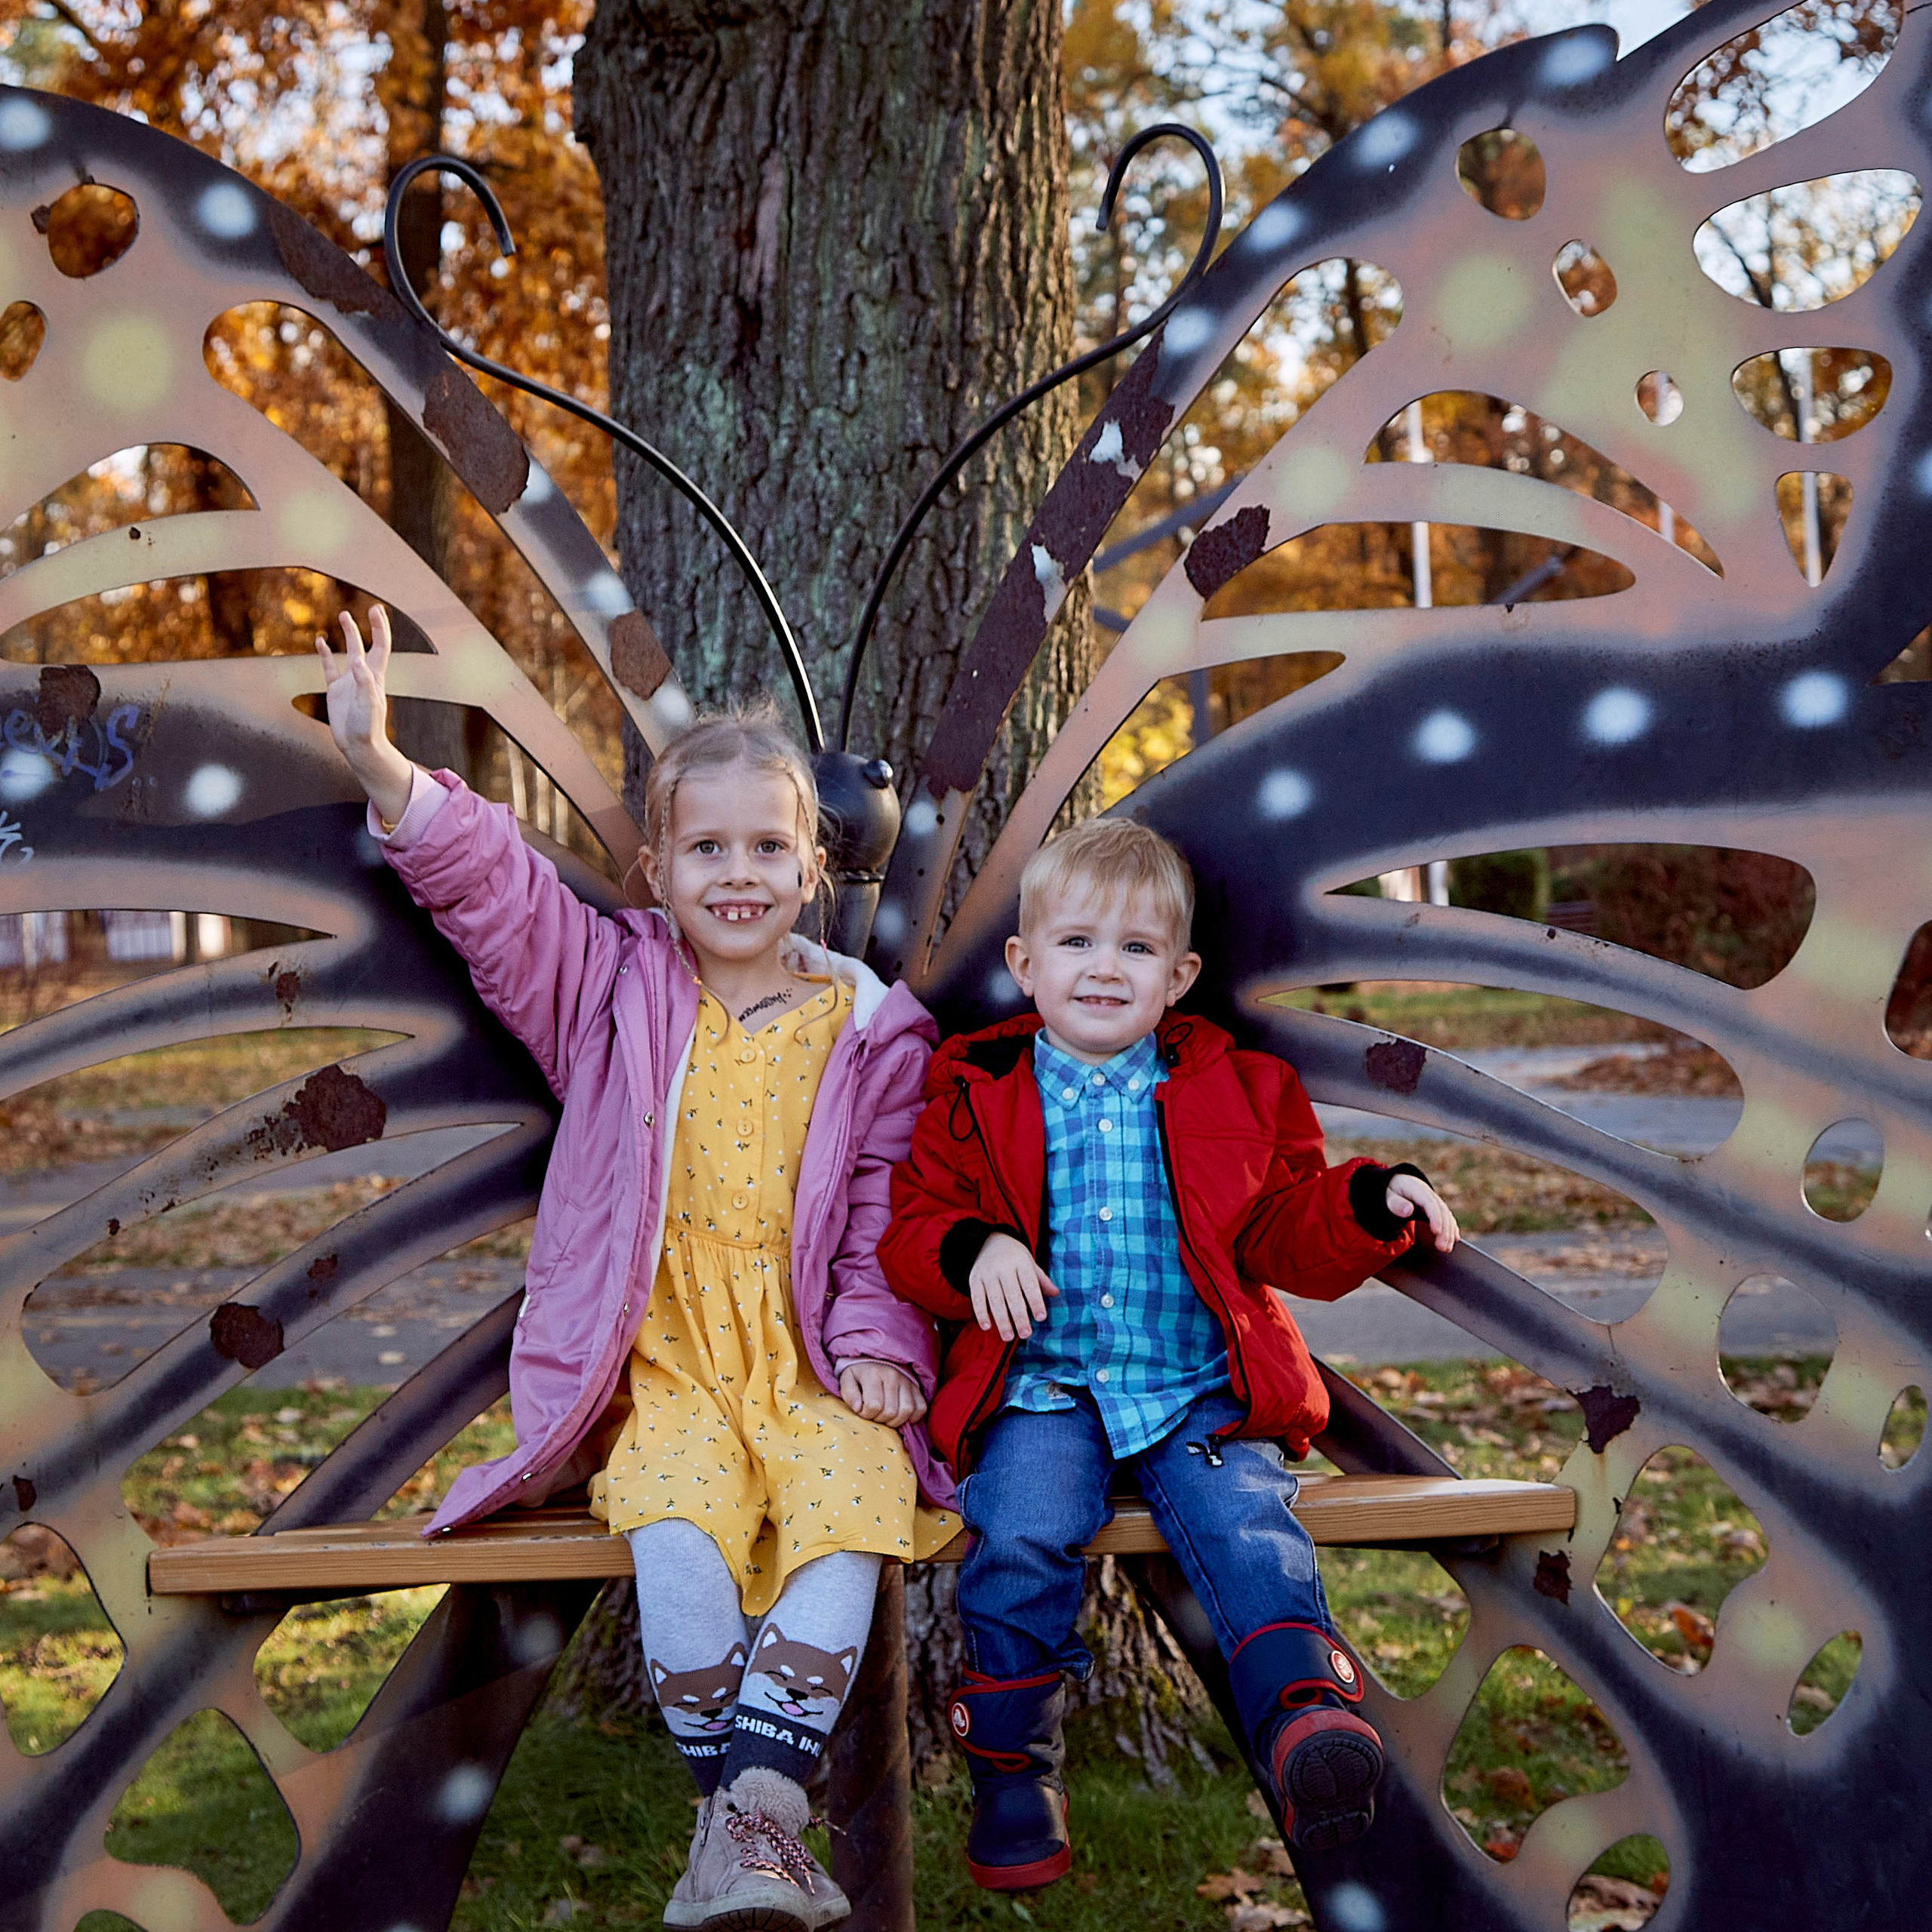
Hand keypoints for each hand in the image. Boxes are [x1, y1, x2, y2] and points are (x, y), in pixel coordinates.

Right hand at [314, 605, 414, 824]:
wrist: (358, 747)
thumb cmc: (368, 727)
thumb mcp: (368, 703)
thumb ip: (363, 682)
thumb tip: (356, 660)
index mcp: (375, 676)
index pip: (380, 646)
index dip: (380, 628)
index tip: (375, 610)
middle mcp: (363, 676)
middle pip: (366, 645)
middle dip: (367, 626)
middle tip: (367, 608)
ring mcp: (349, 682)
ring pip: (349, 652)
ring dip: (348, 635)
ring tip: (344, 616)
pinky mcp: (335, 691)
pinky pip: (329, 667)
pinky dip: (325, 654)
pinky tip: (320, 641)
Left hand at [838, 1359, 927, 1426]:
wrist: (876, 1359)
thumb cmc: (860, 1373)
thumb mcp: (847, 1379)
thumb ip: (849, 1394)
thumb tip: (858, 1408)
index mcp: (874, 1374)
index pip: (874, 1406)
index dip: (866, 1414)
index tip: (862, 1410)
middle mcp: (893, 1376)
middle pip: (890, 1412)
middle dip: (879, 1419)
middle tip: (874, 1414)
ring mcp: (907, 1382)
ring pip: (907, 1411)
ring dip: (895, 1421)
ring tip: (886, 1417)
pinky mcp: (917, 1388)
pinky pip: (920, 1408)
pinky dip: (912, 1417)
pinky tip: (900, 1414)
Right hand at [968, 1231, 1057, 1341]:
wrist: (988, 1242)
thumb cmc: (1014, 1257)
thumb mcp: (1029, 1263)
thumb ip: (1041, 1280)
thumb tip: (1055, 1294)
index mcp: (1021, 1263)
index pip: (1029, 1284)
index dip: (1035, 1301)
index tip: (1041, 1318)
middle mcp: (1003, 1268)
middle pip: (1012, 1295)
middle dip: (1019, 1316)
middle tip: (1026, 1334)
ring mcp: (987, 1274)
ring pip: (995, 1300)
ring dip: (1002, 1320)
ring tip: (1009, 1337)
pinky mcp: (974, 1280)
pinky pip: (977, 1298)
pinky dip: (980, 1313)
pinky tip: (987, 1326)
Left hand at [1388, 1174, 1458, 1253]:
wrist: (1395, 1183)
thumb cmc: (1390, 1191)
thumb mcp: (1387, 1196)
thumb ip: (1396, 1204)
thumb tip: (1408, 1210)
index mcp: (1417, 1189)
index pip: (1430, 1203)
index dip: (1435, 1218)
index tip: (1436, 1232)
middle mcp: (1429, 1194)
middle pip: (1441, 1211)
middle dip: (1444, 1230)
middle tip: (1442, 1247)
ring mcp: (1434, 1200)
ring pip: (1446, 1215)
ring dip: (1449, 1232)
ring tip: (1447, 1248)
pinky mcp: (1436, 1207)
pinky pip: (1447, 1217)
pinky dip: (1451, 1228)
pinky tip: (1454, 1239)